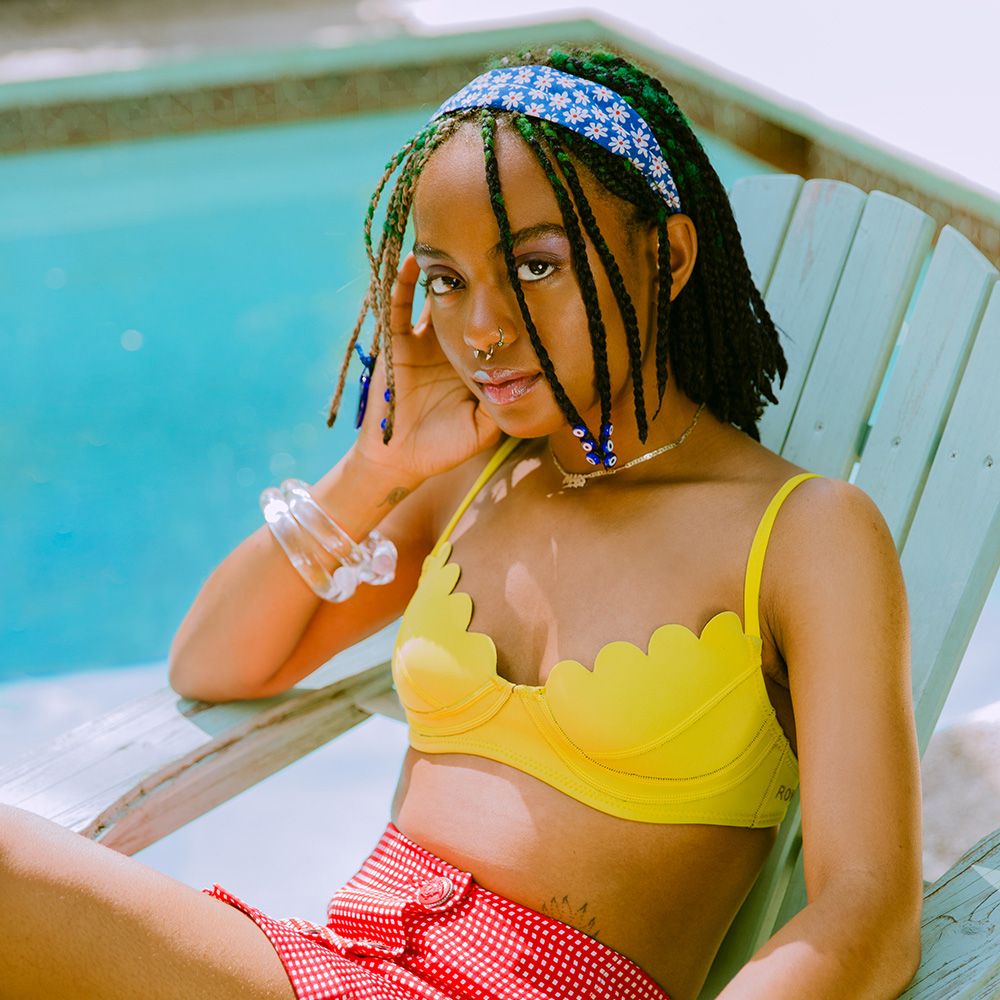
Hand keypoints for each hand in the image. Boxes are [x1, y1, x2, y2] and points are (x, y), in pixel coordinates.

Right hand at [350, 253, 502, 484]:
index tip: (525, 273)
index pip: (492, 321)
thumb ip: (508, 407)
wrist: (402, 461)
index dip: (506, 298)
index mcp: (471, 357)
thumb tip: (541, 389)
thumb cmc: (446, 447)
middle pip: (466, 297)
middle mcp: (448, 341)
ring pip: (434, 293)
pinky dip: (405, 279)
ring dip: (444, 266)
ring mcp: (421, 338)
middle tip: (497, 238)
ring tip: (457, 233)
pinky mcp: (394, 341)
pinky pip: (397, 304)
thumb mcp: (487, 426)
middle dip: (479, 271)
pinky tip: (418, 256)